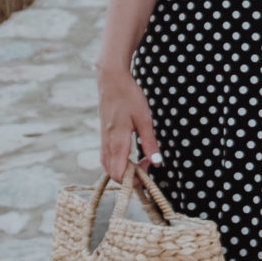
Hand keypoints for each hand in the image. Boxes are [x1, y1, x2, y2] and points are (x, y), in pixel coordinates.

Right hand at [99, 66, 160, 183]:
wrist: (111, 79)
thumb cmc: (129, 96)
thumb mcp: (144, 119)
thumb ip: (149, 142)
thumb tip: (157, 163)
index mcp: (117, 141)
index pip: (118, 174)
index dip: (131, 181)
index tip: (147, 172)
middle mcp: (108, 143)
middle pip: (112, 173)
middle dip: (129, 177)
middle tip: (147, 165)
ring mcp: (104, 139)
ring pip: (108, 165)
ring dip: (122, 170)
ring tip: (140, 161)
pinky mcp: (104, 135)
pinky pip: (106, 156)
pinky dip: (116, 162)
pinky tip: (129, 155)